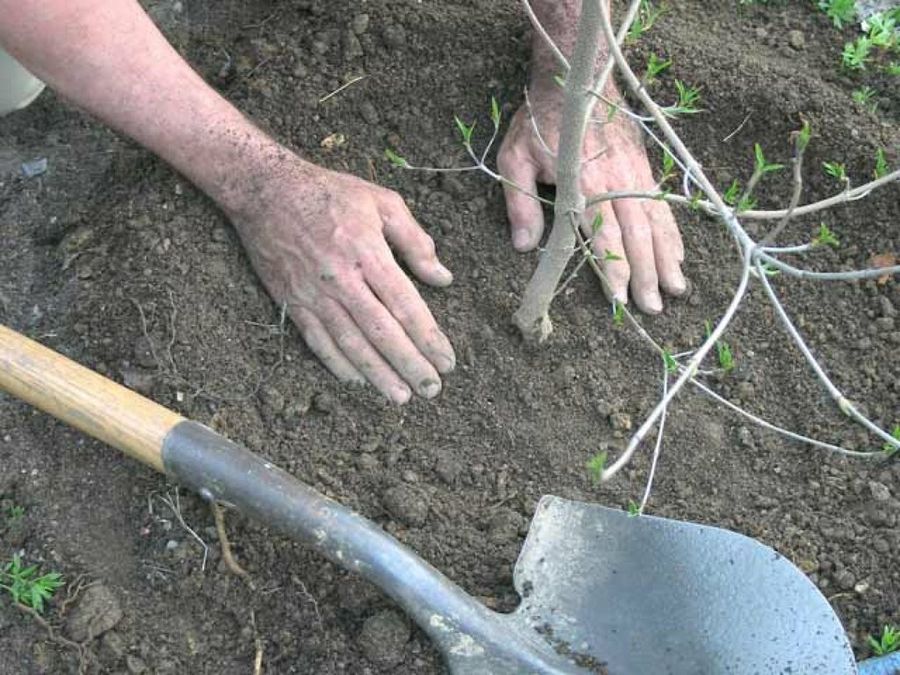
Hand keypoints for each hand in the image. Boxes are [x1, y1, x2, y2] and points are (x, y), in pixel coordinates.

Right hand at [231, 157, 454, 403]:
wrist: (265, 190)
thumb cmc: (330, 193)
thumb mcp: (381, 201)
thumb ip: (415, 241)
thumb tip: (442, 278)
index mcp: (367, 252)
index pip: (405, 305)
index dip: (428, 337)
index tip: (447, 360)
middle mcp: (341, 279)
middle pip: (381, 332)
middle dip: (409, 364)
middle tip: (432, 389)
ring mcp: (314, 294)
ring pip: (350, 343)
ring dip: (378, 374)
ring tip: (400, 396)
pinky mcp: (292, 302)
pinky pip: (317, 341)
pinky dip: (338, 364)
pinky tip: (358, 380)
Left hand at [497, 88, 685, 313]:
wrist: (578, 78)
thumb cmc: (541, 122)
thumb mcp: (515, 160)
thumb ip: (520, 204)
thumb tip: (524, 248)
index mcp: (584, 183)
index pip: (604, 234)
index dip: (613, 268)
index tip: (619, 298)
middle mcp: (617, 181)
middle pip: (637, 235)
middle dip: (647, 275)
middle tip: (653, 307)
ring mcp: (636, 173)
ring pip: (656, 223)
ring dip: (667, 259)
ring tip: (676, 290)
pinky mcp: (645, 167)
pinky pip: (663, 206)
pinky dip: (672, 234)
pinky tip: (678, 256)